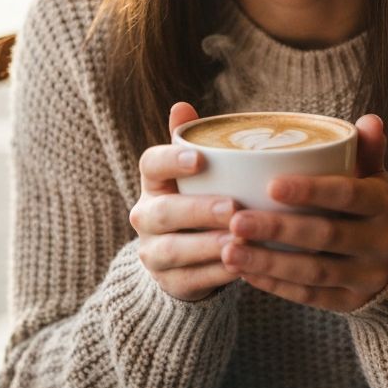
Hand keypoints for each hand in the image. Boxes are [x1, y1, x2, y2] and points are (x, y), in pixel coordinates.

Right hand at [130, 102, 240, 301]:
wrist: (186, 259)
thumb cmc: (200, 199)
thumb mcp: (197, 172)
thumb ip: (193, 140)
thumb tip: (182, 105)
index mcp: (153, 182)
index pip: (150, 164)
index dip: (172, 160)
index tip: (200, 158)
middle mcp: (146, 216)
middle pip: (162, 212)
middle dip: (197, 210)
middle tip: (232, 207)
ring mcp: (153, 252)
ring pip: (173, 250)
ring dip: (206, 245)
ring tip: (237, 240)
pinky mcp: (169, 282)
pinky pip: (190, 280)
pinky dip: (216, 274)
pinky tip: (241, 267)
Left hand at [220, 115, 387, 312]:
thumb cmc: (373, 207)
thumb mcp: (376, 178)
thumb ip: (368, 150)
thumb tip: (370, 120)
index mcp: (384, 204)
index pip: (348, 195)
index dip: (311, 191)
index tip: (270, 185)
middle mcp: (381, 242)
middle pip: (325, 235)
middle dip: (278, 229)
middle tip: (236, 221)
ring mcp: (367, 277)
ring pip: (314, 271)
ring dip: (268, 262)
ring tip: (229, 251)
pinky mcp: (352, 303)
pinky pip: (311, 297)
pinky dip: (277, 285)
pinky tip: (245, 273)